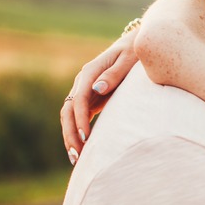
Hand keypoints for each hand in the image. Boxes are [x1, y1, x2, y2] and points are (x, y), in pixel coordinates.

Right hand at [60, 29, 138, 164]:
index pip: (79, 99)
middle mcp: (83, 82)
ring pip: (70, 116)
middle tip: (78, 155)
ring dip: (70, 136)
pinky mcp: (91, 98)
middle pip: (68, 110)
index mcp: (90, 72)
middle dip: (70, 133)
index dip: (80, 119)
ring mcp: (84, 90)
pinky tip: (81, 150)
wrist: (136, 46)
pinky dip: (77, 132)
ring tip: (76, 159)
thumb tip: (97, 88)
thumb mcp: (129, 60)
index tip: (86, 138)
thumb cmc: (135, 52)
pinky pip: (79, 117)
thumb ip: (115, 74)